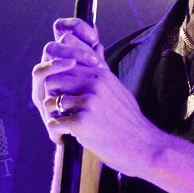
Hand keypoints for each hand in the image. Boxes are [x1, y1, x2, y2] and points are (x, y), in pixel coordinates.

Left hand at [31, 17, 157, 177]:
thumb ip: (102, 69)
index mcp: (101, 74)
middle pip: (53, 81)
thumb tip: (97, 46)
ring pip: (50, 102)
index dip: (59, 83)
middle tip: (57, 112)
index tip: (64, 98)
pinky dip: (55, 133)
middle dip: (51, 97)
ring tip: (61, 127)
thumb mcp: (117, 88)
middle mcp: (94, 84)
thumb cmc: (129, 119)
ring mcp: (88, 102)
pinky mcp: (82, 122)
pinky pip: (53, 123)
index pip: (65, 67)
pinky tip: (64, 139)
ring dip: (52, 117)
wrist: (143, 147)